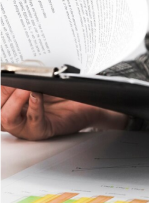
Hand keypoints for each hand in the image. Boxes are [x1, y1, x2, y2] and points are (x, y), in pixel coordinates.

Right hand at [0, 86, 127, 140]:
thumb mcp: (40, 83)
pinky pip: (33, 121)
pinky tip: (36, 95)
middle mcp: (14, 117)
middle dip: (2, 92)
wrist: (87, 104)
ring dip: (14, 101)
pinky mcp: (42, 131)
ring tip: (25, 87)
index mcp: (9, 105)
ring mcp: (26, 127)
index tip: (2, 75)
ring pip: (6, 119)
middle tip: (13, 80)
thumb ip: (24, 79)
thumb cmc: (62, 94)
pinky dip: (33, 107)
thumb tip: (12, 71)